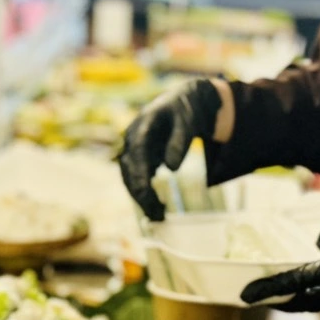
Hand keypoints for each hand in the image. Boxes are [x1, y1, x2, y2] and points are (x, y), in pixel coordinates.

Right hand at [117, 78, 225, 218]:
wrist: (184, 102)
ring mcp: (134, 148)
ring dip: (141, 197)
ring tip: (158, 216)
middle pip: (130, 167)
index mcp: (143, 124)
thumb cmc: (186, 110)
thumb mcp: (189, 121)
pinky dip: (144, 194)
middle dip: (140, 192)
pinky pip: (137, 178)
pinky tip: (157, 208)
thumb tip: (171, 167)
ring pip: (130, 176)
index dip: (140, 171)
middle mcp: (132, 136)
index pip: (137, 149)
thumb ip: (180, 141)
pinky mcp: (140, 157)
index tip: (146, 192)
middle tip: (157, 214)